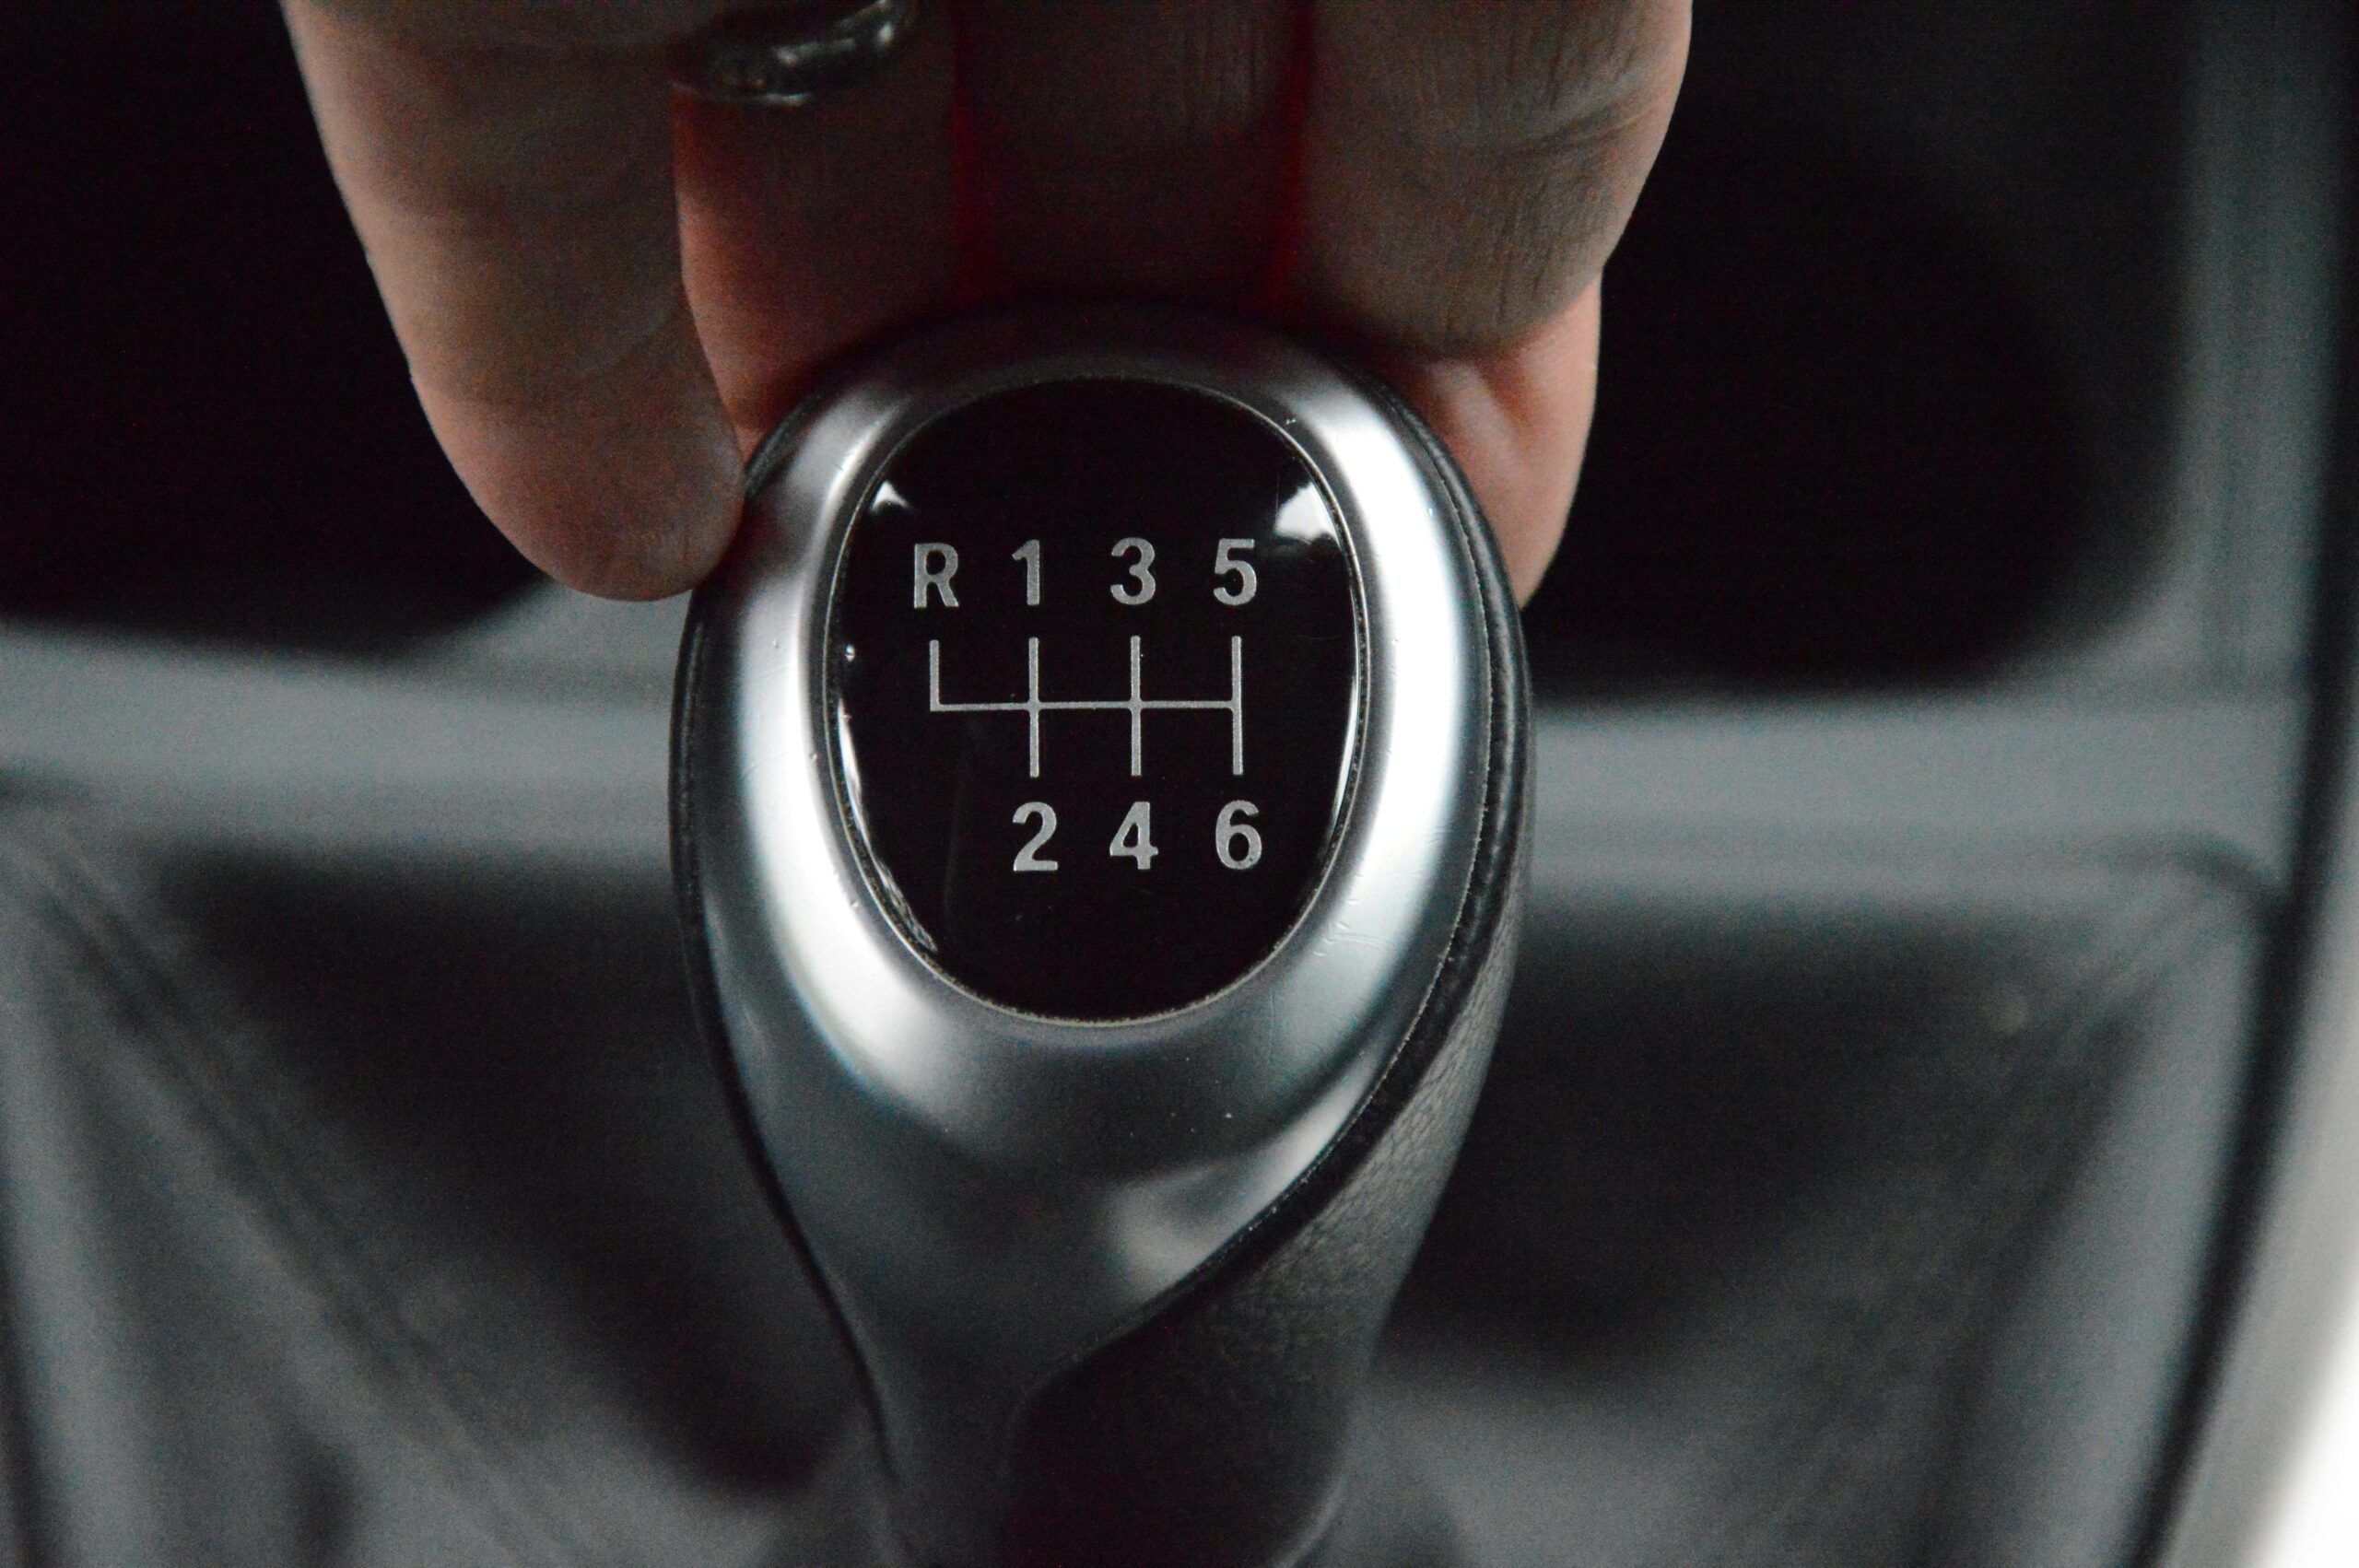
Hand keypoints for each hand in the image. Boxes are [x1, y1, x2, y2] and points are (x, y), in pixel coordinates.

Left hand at [283, 1, 1685, 602]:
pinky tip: (621, 505)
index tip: (1441, 512)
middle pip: (1112, 105)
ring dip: (867, 360)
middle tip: (1184, 532)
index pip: (1425, 72)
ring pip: (805, 122)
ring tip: (919, 533)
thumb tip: (1476, 290)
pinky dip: (556, 358)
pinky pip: (500, 154)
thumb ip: (1531, 41)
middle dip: (1150, 350)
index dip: (1440, 321)